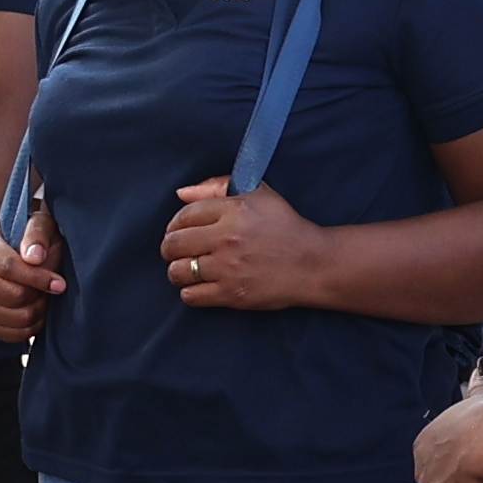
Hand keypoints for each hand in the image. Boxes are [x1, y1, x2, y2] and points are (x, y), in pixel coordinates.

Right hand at [0, 206, 63, 346]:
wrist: (23, 255)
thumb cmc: (33, 239)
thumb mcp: (40, 225)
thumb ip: (37, 234)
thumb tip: (34, 257)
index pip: (8, 268)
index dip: (37, 278)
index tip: (59, 283)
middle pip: (11, 296)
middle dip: (39, 296)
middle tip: (51, 290)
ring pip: (12, 317)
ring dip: (36, 312)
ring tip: (44, 299)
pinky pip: (8, 334)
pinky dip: (29, 328)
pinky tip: (36, 314)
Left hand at [161, 179, 332, 311]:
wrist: (312, 264)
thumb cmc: (285, 227)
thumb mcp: (259, 193)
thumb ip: (218, 186)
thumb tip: (182, 194)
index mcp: (233, 210)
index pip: (184, 216)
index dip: (174, 224)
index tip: (177, 231)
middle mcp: (227, 238)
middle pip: (174, 244)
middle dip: (170, 248)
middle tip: (176, 251)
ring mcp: (228, 268)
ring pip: (178, 271)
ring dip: (177, 271)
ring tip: (187, 269)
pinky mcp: (232, 294)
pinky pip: (191, 295)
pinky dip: (189, 291)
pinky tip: (199, 285)